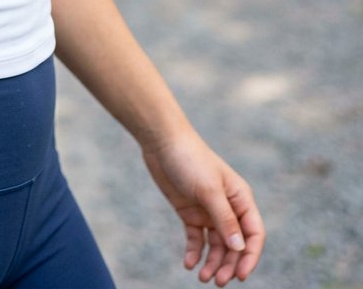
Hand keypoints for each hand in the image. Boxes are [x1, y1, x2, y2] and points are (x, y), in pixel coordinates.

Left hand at [141, 128, 264, 284]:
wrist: (161, 142)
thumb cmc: (190, 159)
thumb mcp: (209, 190)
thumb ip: (224, 219)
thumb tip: (240, 249)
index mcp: (240, 198)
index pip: (254, 233)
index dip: (250, 256)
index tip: (241, 276)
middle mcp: (227, 207)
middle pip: (234, 244)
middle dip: (228, 265)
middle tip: (218, 282)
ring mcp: (208, 211)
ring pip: (216, 245)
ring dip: (212, 262)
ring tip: (202, 277)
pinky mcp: (190, 212)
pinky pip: (196, 238)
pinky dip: (194, 252)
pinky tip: (188, 263)